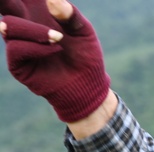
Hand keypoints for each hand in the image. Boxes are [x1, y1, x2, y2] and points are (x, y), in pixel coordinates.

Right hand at [0, 0, 110, 121]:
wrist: (88, 84)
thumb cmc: (85, 54)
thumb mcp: (83, 31)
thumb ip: (70, 15)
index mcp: (36, 11)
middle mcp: (23, 24)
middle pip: (4, 4)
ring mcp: (17, 42)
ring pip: (8, 24)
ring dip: (34, 30)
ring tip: (58, 38)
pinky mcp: (17, 63)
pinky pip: (15, 48)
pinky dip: (35, 47)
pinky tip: (53, 49)